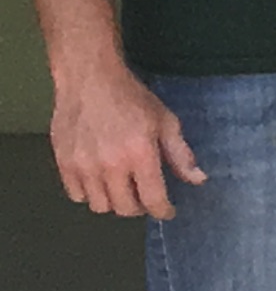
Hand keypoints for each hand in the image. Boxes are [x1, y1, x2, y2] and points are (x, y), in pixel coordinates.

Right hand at [51, 66, 203, 221]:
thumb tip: (198, 180)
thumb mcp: (165, 121)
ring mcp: (83, 166)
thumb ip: (181, 154)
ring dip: (114, 202)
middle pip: (125, 208)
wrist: (89, 80)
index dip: (163, 211)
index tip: (167, 210)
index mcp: (140, 154)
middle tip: (145, 196)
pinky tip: (99, 180)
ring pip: (100, 206)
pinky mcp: (63, 163)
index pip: (153, 199)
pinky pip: (76, 195)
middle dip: (140, 207)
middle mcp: (110, 165)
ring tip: (122, 187)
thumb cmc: (132, 98)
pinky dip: (90, 194)